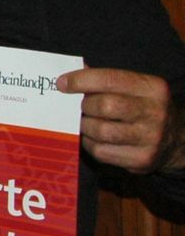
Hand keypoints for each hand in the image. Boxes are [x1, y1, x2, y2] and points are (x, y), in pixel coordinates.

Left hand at [59, 66, 184, 172]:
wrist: (174, 140)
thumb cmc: (143, 108)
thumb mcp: (134, 88)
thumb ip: (106, 80)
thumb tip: (71, 76)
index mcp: (152, 88)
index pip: (110, 79)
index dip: (81, 80)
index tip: (62, 84)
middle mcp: (154, 112)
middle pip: (104, 106)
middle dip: (85, 106)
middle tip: (82, 107)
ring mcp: (150, 138)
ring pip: (100, 131)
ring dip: (85, 126)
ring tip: (86, 122)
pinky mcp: (141, 159)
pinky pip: (100, 151)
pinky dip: (89, 143)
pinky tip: (93, 138)